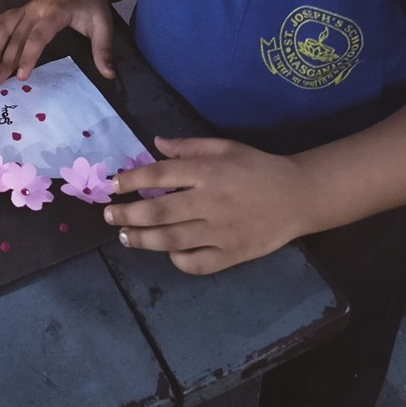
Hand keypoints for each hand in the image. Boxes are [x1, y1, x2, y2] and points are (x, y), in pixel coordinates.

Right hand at [0, 0, 114, 83]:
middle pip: (17, 36)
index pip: (37, 36)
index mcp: (55, 12)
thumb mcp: (104, 26)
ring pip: (6, 27)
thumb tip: (109, 75)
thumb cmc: (93, 6)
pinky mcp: (24, 9)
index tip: (21, 76)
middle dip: (5, 60)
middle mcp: (37, 9)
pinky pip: (4, 18)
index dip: (28, 56)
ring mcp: (28, 7)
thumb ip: (104, 51)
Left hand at [105, 136, 304, 273]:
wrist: (298, 196)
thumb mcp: (224, 147)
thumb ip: (188, 147)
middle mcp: (210, 202)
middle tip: (108, 215)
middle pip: (159, 211)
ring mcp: (221, 233)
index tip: (113, 185)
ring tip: (124, 236)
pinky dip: (177, 260)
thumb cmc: (257, 167)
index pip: (160, 175)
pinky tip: (167, 252)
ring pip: (171, 240)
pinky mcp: (232, 256)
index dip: (132, 180)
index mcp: (208, 172)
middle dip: (127, 214)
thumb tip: (155, 143)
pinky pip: (197, 263)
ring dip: (142, 239)